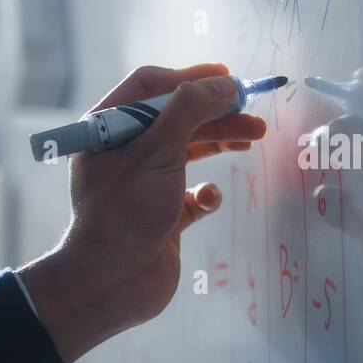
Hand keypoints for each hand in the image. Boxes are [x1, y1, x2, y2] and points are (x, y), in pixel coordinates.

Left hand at [18, 63, 266, 362]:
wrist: (110, 284)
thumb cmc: (126, 212)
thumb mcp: (158, 151)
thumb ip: (191, 110)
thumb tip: (225, 83)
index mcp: (108, 128)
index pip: (151, 86)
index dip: (191, 79)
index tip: (229, 79)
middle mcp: (124, 152)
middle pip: (178, 118)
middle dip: (217, 114)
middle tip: (254, 115)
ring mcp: (144, 184)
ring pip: (189, 152)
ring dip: (221, 143)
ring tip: (254, 141)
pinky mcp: (163, 215)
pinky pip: (192, 194)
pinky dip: (206, 194)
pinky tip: (209, 200)